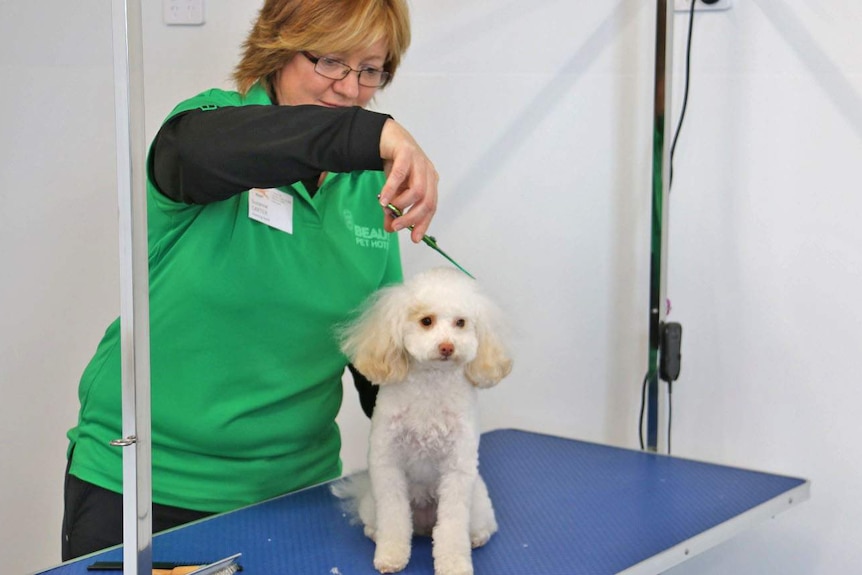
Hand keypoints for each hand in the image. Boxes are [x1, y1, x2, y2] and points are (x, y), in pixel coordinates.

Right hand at [378, 119, 437, 242]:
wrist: (387, 137)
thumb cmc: (395, 165)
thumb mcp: (394, 191)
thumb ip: (394, 209)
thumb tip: (390, 229)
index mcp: (430, 183)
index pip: (431, 207)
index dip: (423, 224)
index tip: (415, 239)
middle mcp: (428, 173)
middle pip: (427, 201)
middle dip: (412, 217)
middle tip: (396, 226)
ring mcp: (419, 162)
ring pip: (417, 190)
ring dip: (401, 204)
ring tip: (386, 208)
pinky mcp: (407, 152)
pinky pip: (401, 174)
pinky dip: (391, 189)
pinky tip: (382, 199)